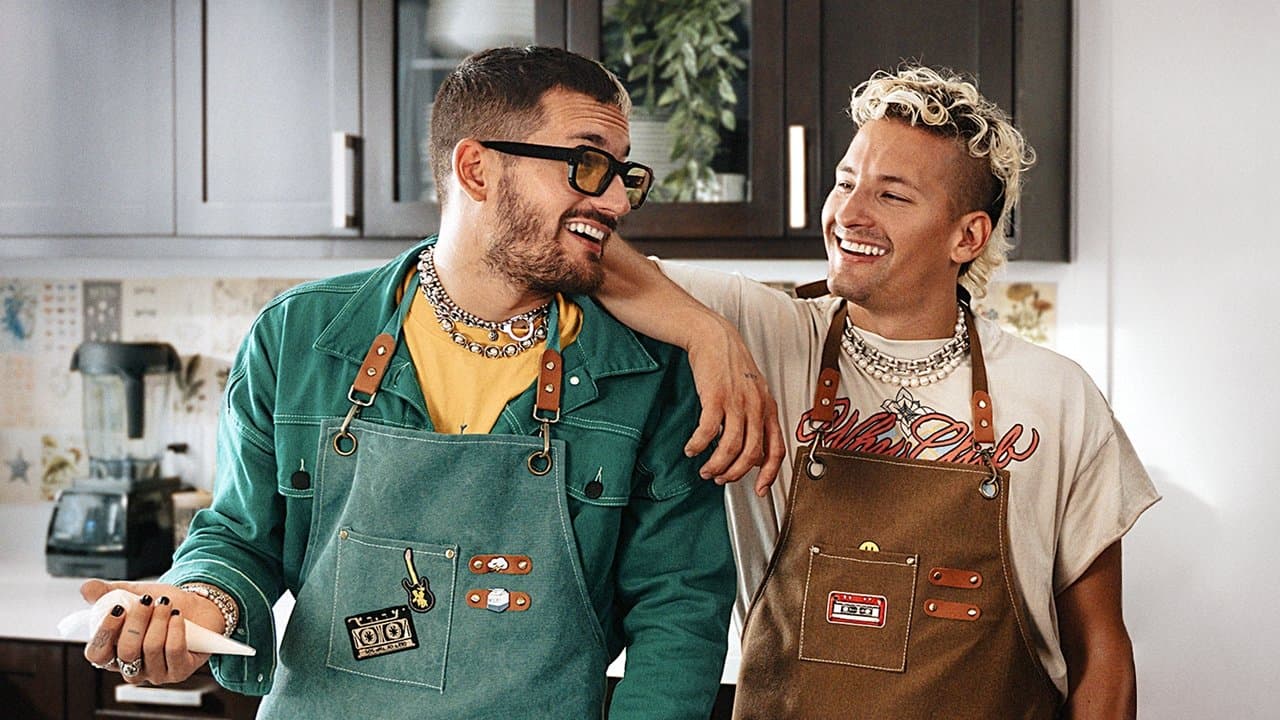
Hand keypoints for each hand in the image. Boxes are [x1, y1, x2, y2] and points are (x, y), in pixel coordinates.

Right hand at [80, 579, 218, 685]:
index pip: (97, 654)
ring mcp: (155, 673)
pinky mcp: (179, 671)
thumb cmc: (161, 605)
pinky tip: (177, 616)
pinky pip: (174, 651)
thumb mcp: (133, 595)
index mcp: (114, 654)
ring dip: (158, 620)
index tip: (118, 608)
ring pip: (151, 648)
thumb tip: (86, 588)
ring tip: (165, 604)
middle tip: (148, 600)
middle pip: (126, 651)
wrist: (198, 607)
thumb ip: (108, 593)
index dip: (105, 632)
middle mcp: (132, 668)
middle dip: (138, 620)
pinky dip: (175, 629)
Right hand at [684, 315, 785, 494]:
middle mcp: (756, 407)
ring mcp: (736, 402)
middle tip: (721, 478)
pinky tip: (692, 449)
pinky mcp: (715, 396)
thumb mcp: (754, 392)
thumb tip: (754, 452)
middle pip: (751, 454)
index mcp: (768, 408)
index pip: (777, 449)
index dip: (770, 474)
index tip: (759, 489)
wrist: (714, 337)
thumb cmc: (732, 365)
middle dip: (735, 473)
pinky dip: (699, 445)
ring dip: (716, 464)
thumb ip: (757, 420)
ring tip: (705, 469)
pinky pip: (708, 431)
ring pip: (730, 447)